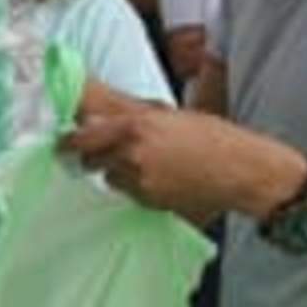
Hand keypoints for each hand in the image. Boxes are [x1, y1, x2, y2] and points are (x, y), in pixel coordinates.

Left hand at [63, 103, 306, 224]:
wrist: (243, 171)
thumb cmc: (212, 136)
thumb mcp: (168, 113)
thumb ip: (128, 110)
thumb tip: (93, 105)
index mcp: (135, 125)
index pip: (83, 133)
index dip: (69, 137)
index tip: (64, 137)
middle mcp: (132, 153)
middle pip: (87, 157)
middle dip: (90, 153)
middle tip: (100, 148)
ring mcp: (139, 181)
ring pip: (107, 176)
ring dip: (115, 170)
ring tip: (143, 162)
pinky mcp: (149, 202)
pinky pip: (128, 192)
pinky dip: (134, 185)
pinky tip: (158, 177)